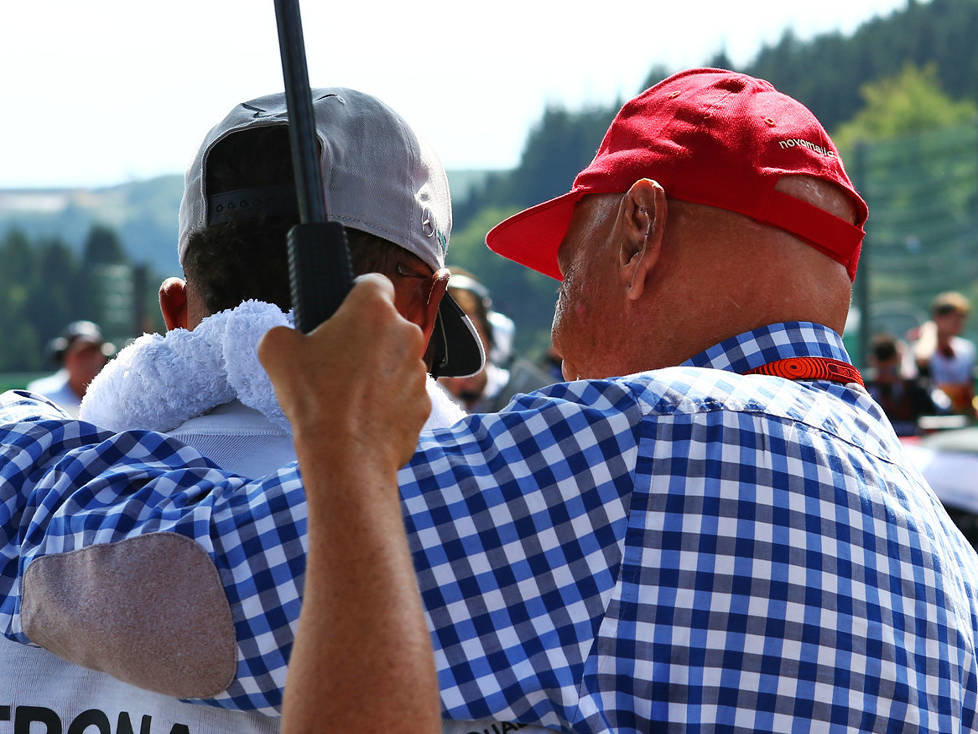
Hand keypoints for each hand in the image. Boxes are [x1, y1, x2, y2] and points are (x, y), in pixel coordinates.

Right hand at [258, 274, 430, 473]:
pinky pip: (404, 394)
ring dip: (378, 371)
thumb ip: (283, 332)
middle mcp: (406, 334)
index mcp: (374, 311)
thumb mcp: (276, 352)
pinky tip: (364, 417)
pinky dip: (388, 402)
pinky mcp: (425, 403)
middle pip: (386, 325)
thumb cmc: (315, 399)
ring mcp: (420, 370)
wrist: (346, 456)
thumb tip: (288, 338)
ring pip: (397, 360)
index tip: (343, 313)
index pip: (374, 282)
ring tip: (348, 395)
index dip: (356, 295)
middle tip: (337, 361)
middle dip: (365, 338)